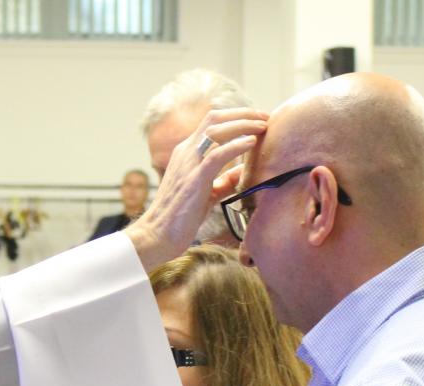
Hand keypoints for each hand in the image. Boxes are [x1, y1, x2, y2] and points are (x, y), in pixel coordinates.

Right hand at [125, 108, 267, 271]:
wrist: (158, 234)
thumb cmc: (181, 217)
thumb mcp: (207, 193)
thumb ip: (225, 180)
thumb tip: (245, 172)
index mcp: (187, 152)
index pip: (212, 123)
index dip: (237, 117)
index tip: (258, 120)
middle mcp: (185, 152)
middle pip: (215, 118)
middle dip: (243, 114)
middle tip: (265, 117)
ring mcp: (188, 163)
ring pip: (216, 130)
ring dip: (243, 124)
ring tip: (263, 126)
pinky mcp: (194, 179)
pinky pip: (217, 154)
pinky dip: (236, 145)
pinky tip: (252, 142)